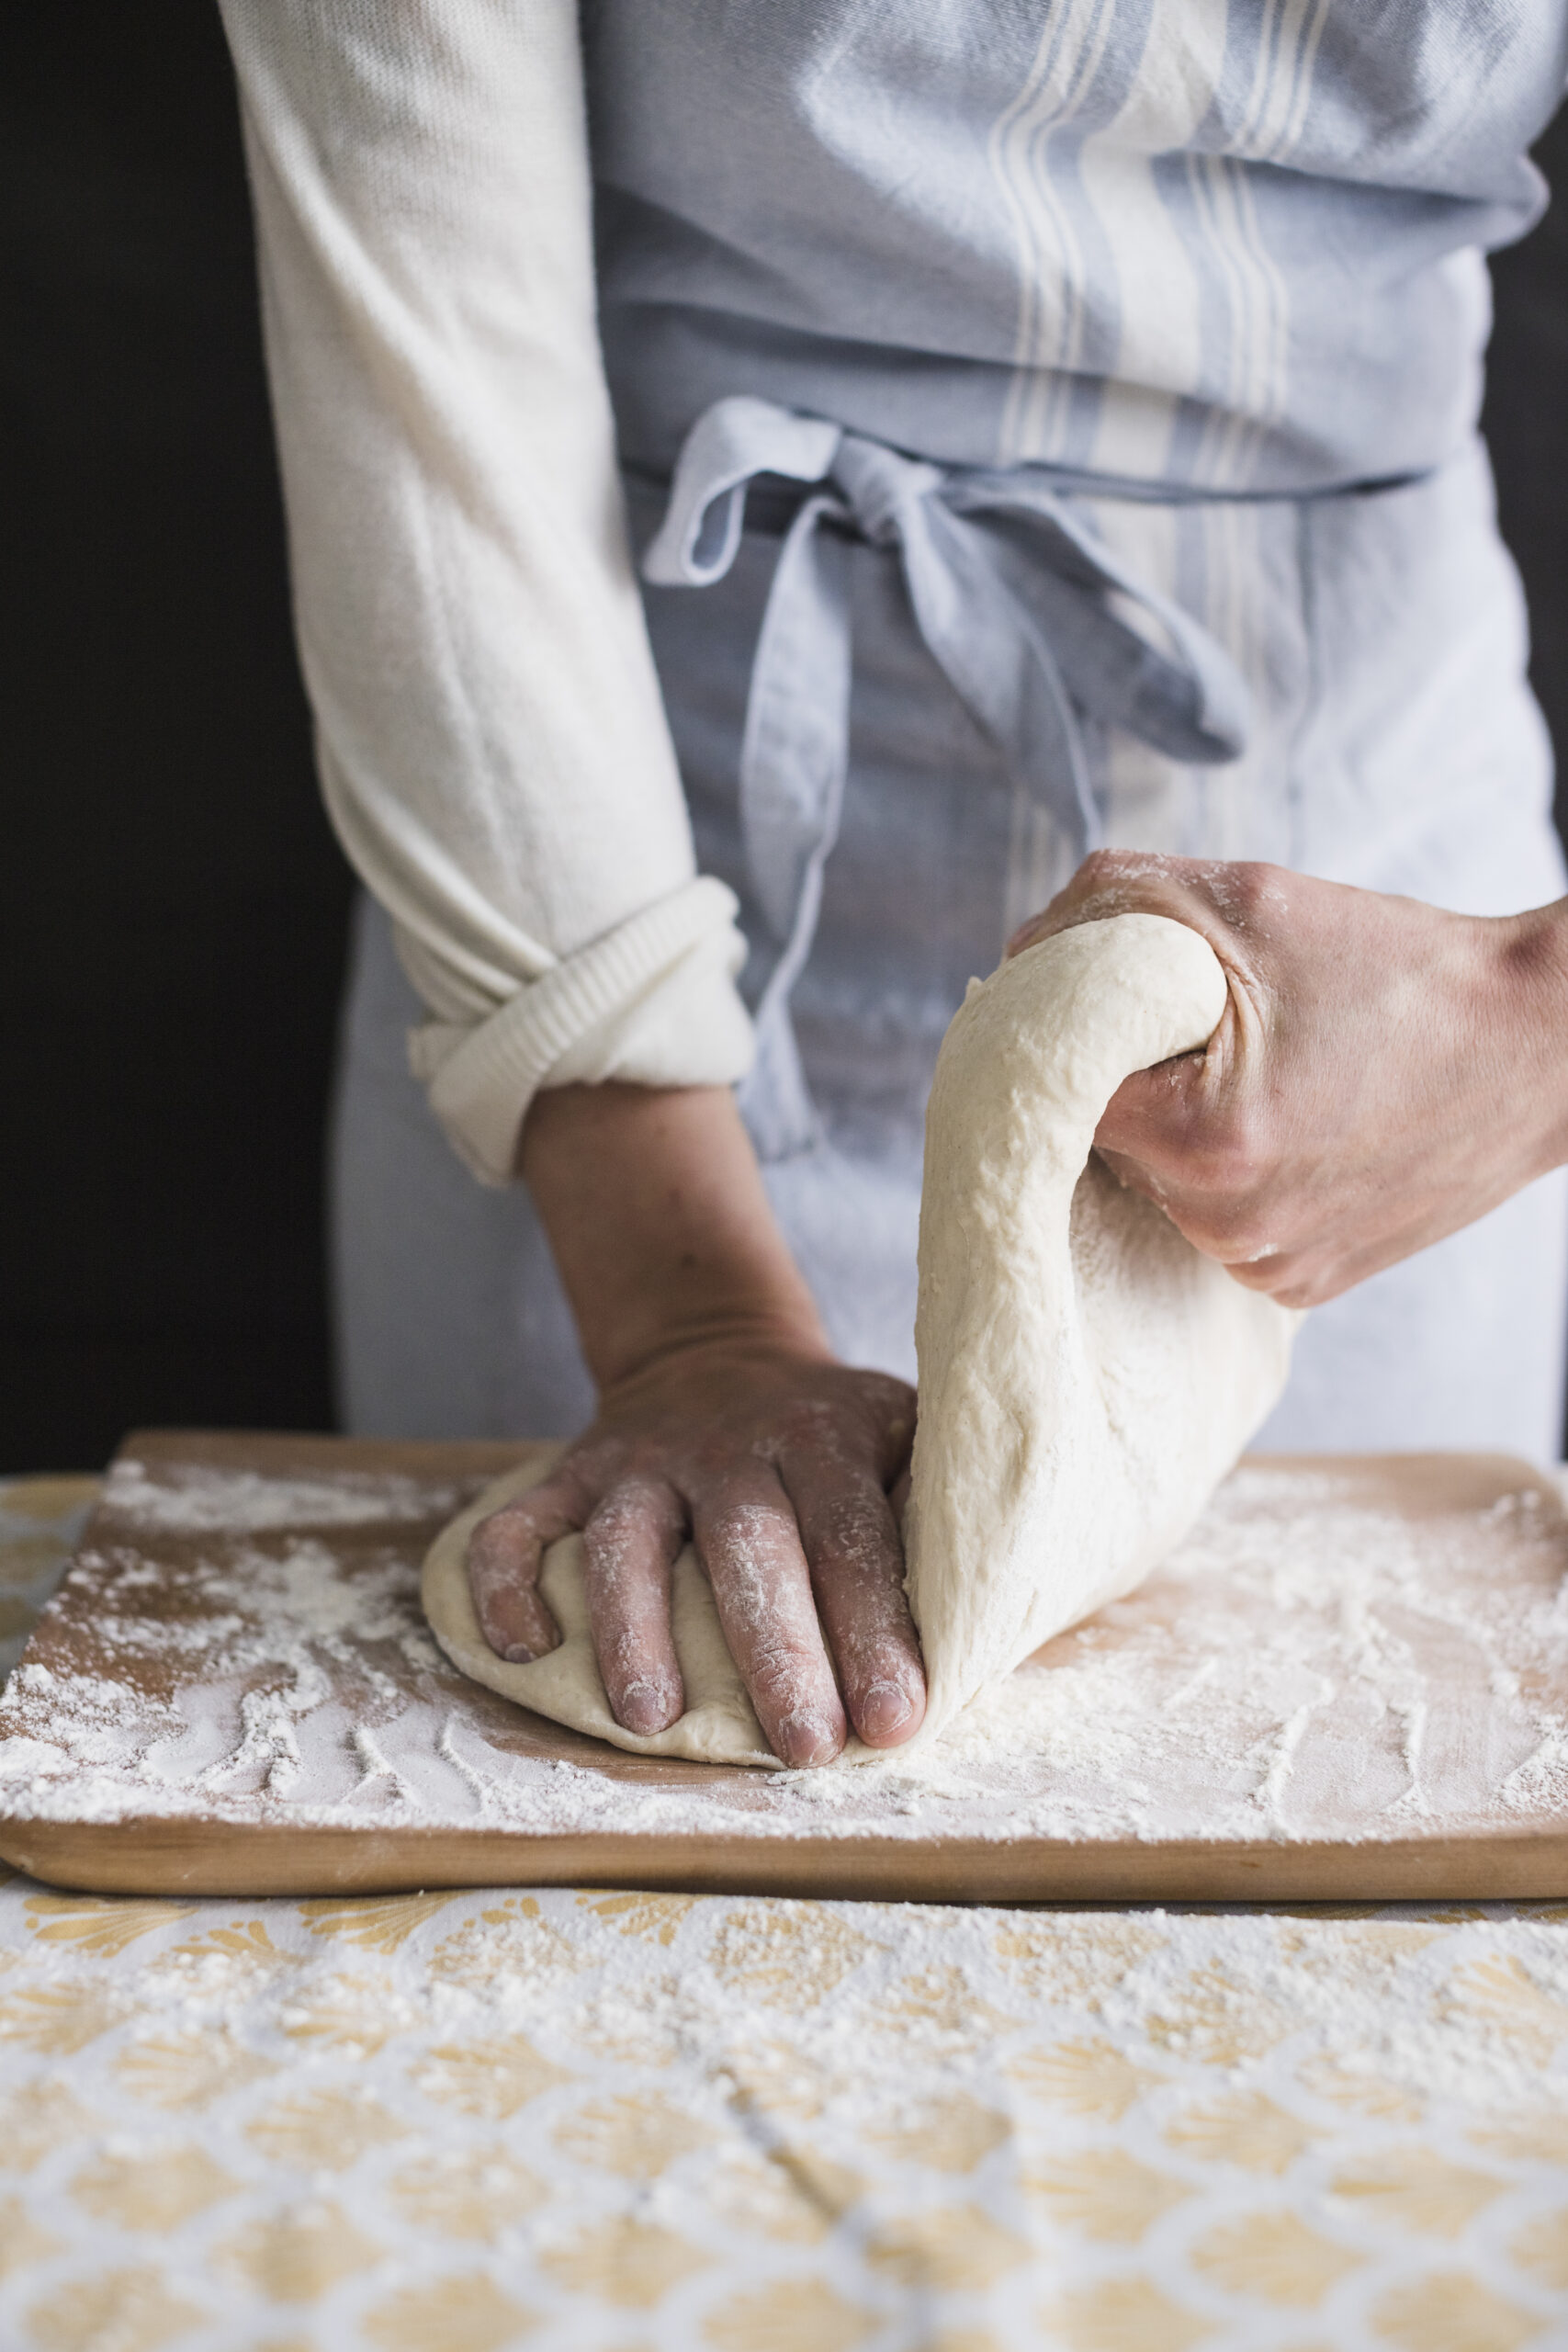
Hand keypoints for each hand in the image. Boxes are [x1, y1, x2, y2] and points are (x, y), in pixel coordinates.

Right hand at [467, 1341, 920, 1764]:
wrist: (718, 1350)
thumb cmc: (829, 1432)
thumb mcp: (900, 1434)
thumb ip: (933, 1511)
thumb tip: (985, 1616)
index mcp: (822, 1438)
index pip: (852, 1537)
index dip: (877, 1629)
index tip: (897, 1720)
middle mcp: (726, 1446)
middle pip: (750, 1548)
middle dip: (779, 1651)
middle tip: (806, 1747)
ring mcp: (639, 1461)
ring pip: (628, 1541)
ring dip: (635, 1629)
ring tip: (650, 1720)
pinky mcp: (570, 1474)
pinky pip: (518, 1524)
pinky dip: (505, 1584)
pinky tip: (523, 1651)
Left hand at [1009, 851, 1567, 1307]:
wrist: (1538, 1048)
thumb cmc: (1399, 968)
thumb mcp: (1249, 900)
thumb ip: (1109, 910)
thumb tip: (1019, 956)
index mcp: (1205, 1139)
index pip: (1053, 1092)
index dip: (1055, 1034)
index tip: (1078, 1001)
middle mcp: (1225, 1224)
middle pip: (1098, 1143)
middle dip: (1121, 1078)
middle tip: (1186, 1026)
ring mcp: (1262, 1266)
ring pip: (1151, 1186)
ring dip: (1172, 1128)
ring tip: (1253, 1073)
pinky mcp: (1297, 1285)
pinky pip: (1212, 1221)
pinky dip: (1225, 1171)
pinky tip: (1285, 1122)